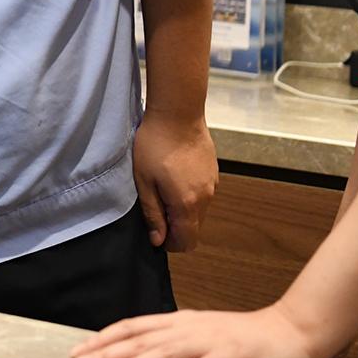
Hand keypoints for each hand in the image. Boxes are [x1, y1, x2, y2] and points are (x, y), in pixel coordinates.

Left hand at [68, 304, 329, 357]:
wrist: (294, 332)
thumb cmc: (248, 340)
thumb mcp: (205, 339)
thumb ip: (178, 346)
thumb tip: (147, 357)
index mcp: (181, 322)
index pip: (133, 326)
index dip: (104, 338)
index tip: (80, 351)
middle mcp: (189, 327)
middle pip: (139, 340)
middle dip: (105, 354)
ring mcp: (209, 341)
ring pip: (162, 353)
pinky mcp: (231, 357)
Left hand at [131, 111, 215, 249]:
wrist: (178, 113)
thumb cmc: (154, 145)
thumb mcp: (144, 181)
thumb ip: (152, 213)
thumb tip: (158, 240)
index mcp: (187, 205)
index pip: (186, 242)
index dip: (170, 244)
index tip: (155, 232)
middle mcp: (205, 198)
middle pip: (194, 229)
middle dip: (175, 227)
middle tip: (154, 208)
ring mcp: (212, 185)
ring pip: (199, 212)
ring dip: (182, 210)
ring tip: (162, 188)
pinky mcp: (213, 172)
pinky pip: (203, 194)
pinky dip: (190, 195)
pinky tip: (173, 176)